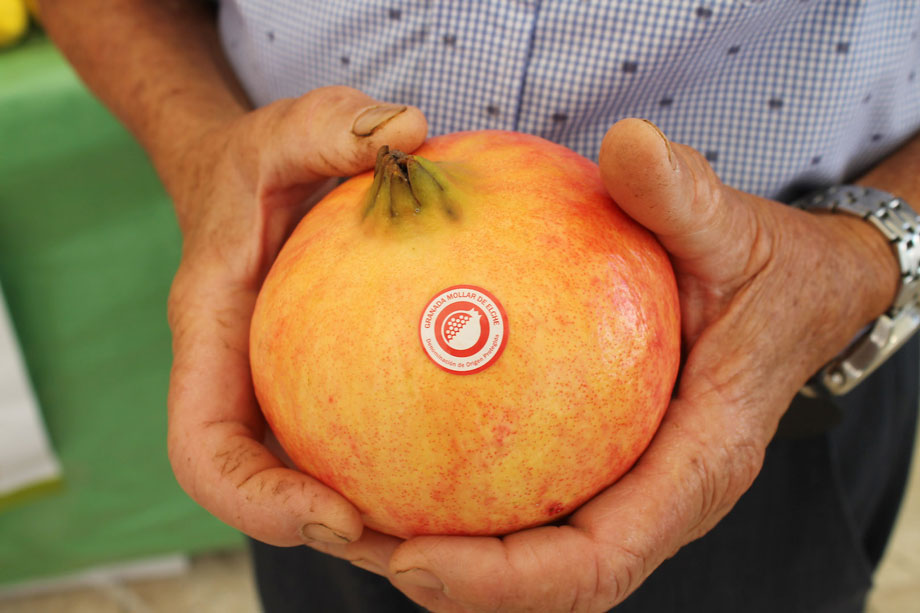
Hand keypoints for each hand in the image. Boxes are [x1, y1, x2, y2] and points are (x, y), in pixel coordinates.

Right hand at [165, 86, 426, 546]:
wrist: (244, 177)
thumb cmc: (257, 161)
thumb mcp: (285, 130)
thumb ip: (330, 126)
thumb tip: (409, 132)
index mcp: (212, 341)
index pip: (208, 453)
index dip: (260, 504)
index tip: (340, 518)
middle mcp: (243, 383)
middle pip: (267, 493)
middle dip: (333, 534)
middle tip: (427, 548)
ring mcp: (282, 391)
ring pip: (320, 475)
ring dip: (384, 514)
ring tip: (470, 521)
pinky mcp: (323, 383)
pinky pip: (364, 431)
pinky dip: (413, 451)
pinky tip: (489, 441)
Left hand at [338, 118, 898, 610]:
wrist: (799, 294)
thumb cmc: (771, 273)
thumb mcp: (738, 232)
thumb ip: (687, 197)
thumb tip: (627, 144)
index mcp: (695, 465)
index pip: (598, 560)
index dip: (506, 581)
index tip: (415, 563)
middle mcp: (656, 496)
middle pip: (545, 576)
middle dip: (452, 580)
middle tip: (356, 535)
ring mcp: (629, 484)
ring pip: (531, 546)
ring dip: (443, 544)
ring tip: (354, 509)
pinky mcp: (603, 457)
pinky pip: (529, 490)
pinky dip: (464, 487)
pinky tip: (396, 438)